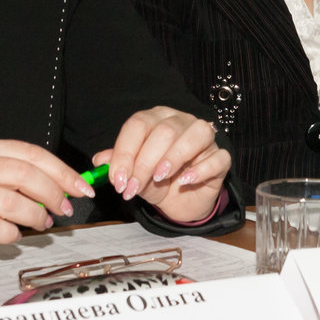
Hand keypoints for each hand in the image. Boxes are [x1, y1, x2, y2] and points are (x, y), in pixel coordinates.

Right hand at [0, 137, 96, 262]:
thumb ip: (11, 173)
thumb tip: (59, 185)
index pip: (30, 153)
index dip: (61, 170)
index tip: (81, 186)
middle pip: (26, 175)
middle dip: (54, 193)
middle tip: (66, 208)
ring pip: (14, 203)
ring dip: (36, 216)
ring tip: (41, 223)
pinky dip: (12, 234)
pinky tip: (13, 235)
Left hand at [92, 106, 230, 222]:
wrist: (183, 201)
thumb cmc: (157, 181)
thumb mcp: (134, 175)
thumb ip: (119, 165)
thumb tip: (99, 160)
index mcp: (156, 119)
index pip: (138, 125)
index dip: (125, 152)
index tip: (117, 179)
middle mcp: (180, 121)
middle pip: (163, 132)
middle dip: (144, 163)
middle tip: (132, 188)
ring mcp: (204, 137)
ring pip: (192, 135)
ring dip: (173, 157)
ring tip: (158, 178)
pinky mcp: (220, 157)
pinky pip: (217, 157)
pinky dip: (201, 169)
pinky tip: (186, 181)